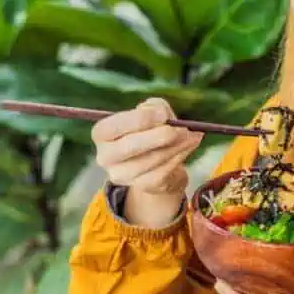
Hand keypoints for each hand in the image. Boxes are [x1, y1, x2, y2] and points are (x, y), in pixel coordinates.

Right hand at [92, 97, 203, 226]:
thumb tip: (164, 115)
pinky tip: (189, 146)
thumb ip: (155, 107)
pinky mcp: (142, 186)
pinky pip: (164, 171)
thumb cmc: (149, 129)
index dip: (140, 119)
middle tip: (181, 128)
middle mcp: (105, 157)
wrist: (156, 161)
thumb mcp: (150, 111)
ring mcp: (122, 175)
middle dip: (159, 136)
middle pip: (130, 147)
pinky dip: (180, 156)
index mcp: (101, 133)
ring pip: (152, 159)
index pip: (113, 126)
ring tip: (192, 135)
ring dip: (177, 145)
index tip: (163, 114)